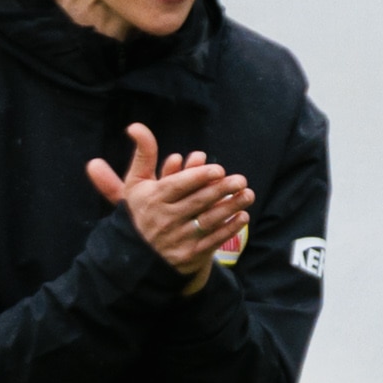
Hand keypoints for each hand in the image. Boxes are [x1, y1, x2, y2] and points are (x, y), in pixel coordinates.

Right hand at [86, 123, 256, 284]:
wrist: (138, 256)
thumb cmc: (141, 210)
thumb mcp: (136, 183)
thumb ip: (143, 154)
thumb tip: (135, 126)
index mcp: (152, 200)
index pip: (177, 186)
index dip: (198, 177)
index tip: (218, 170)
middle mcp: (164, 220)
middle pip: (197, 202)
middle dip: (221, 191)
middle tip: (241, 180)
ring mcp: (177, 239)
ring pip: (208, 221)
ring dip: (231, 207)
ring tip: (248, 195)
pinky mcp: (189, 255)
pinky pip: (213, 241)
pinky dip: (229, 228)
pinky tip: (242, 216)